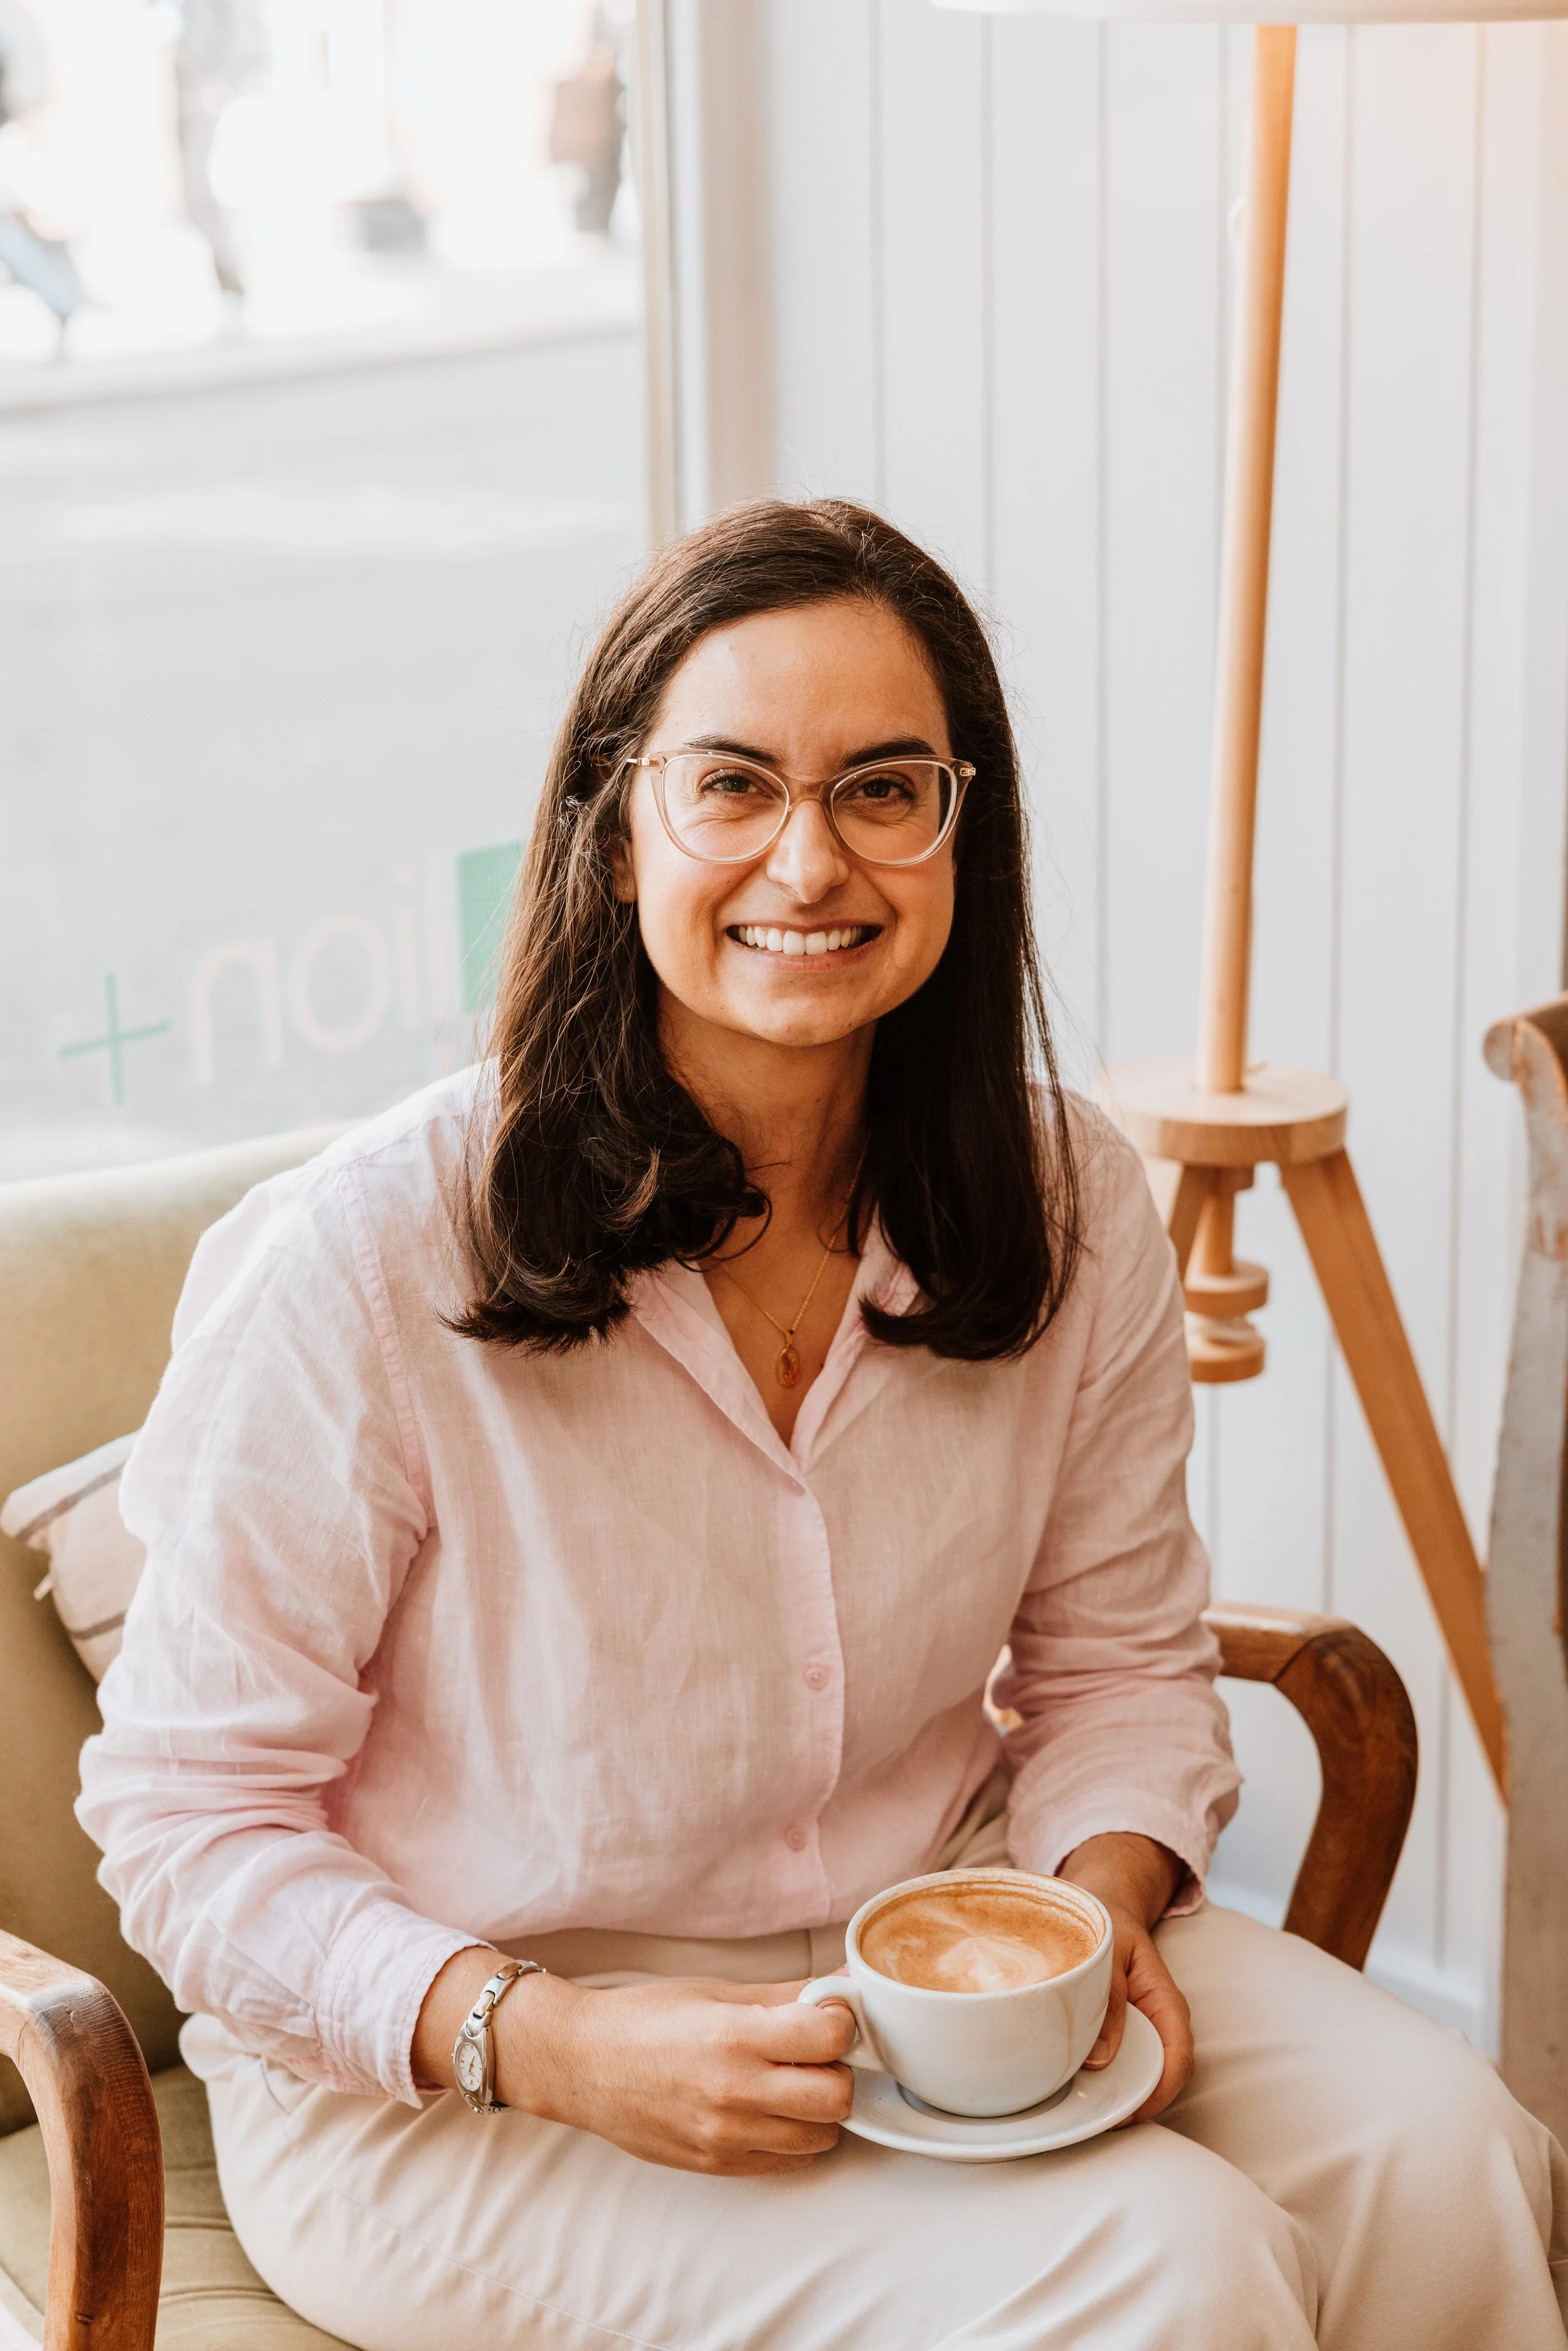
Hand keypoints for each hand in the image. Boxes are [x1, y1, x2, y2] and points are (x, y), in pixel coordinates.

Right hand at [414, 1949, 856, 2173]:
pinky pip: (788, 2162)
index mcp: (734, 2036)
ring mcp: (726, 2136)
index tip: (828, 2017)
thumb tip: (842, 1988)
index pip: (831, 2037)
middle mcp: (734, 2091)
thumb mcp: (715, 1992)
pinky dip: (793, 2138)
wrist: (581, 2065)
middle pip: (837, 2097)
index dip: (840, 2024)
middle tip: (816, 2056)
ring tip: (791, 2084)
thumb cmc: (645, 2019)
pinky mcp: (718, 2165)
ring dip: (819, 2111)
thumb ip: (785, 1995)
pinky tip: (770, 2110)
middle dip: (837, 2072)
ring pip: (821, 2137)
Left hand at [1058, 1832, 1192, 2121]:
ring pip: (1141, 2075)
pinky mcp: (1122, 2033)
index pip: (1180, 2057)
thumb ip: (1108, 1995)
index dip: (1161, 2092)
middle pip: (1162, 2077)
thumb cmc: (1106, 1923)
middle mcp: (1160, 2023)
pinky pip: (1121, 2064)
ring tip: (1083, 2113)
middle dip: (1136, 2104)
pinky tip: (1077, 2088)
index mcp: (1165, 2001)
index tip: (1131, 2112)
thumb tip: (1101, 2058)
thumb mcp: (1107, 1949)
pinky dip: (1105, 2081)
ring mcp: (1142, 2030)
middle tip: (1096, 2121)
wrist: (1102, 1905)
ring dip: (1118, 2096)